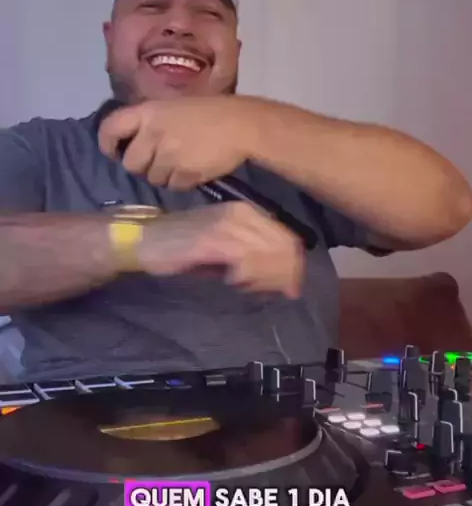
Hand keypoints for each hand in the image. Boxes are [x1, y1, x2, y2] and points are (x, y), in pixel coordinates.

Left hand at [98, 96, 261, 189]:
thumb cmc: (211, 111)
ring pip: (153, 178)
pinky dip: (182, 182)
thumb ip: (153, 122)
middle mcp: (153, 134)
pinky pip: (173, 186)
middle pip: (130, 163)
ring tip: (181, 163)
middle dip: (141, 166)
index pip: (110, 128)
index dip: (107, 143)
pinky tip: (194, 169)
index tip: (114, 152)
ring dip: (164, 175)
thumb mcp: (175, 107)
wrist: (242, 125)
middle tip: (157, 160)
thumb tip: (136, 142)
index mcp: (149, 112)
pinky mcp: (184, 173)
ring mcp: (169, 156)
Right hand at [138, 202, 304, 298]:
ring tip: (246, 287)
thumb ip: (253, 259)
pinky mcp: (213, 239)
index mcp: (247, 212)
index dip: (292, 265)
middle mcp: (242, 213)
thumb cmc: (183, 248)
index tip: (290, 288)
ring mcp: (228, 224)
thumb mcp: (225, 250)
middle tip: (272, 293)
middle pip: (281, 246)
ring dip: (262, 277)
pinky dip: (246, 276)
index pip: (285, 237)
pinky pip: (245, 260)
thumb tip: (282, 278)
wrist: (146, 240)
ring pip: (266, 254)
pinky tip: (233, 281)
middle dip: (281, 275)